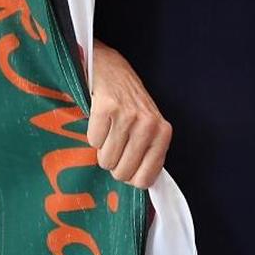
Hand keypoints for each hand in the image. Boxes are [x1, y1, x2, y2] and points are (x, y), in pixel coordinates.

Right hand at [87, 39, 171, 188]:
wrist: (110, 67)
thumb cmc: (130, 102)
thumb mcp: (148, 127)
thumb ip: (148, 153)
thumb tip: (138, 186)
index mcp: (162, 133)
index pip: (145, 179)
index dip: (130, 176)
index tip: (125, 163)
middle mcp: (148, 125)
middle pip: (122, 172)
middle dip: (113, 163)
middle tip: (113, 143)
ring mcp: (128, 115)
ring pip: (106, 160)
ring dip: (102, 149)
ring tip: (107, 130)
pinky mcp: (106, 107)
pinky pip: (93, 141)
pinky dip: (92, 133)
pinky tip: (99, 119)